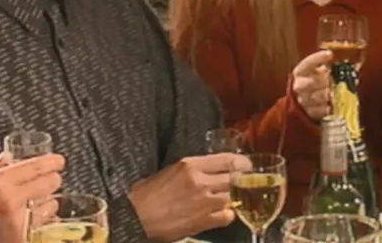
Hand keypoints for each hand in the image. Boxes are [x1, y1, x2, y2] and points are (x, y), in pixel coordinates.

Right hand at [0, 152, 64, 242]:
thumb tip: (10, 155)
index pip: (38, 166)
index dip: (53, 162)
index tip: (58, 162)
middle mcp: (9, 200)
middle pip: (51, 183)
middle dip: (51, 181)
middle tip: (48, 183)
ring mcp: (16, 222)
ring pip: (51, 205)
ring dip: (48, 203)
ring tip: (36, 205)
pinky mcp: (19, 238)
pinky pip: (44, 226)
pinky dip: (44, 222)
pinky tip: (37, 220)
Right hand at [129, 153, 250, 242]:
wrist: (135, 218)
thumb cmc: (146, 195)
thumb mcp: (169, 171)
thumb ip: (191, 170)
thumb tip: (208, 170)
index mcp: (190, 165)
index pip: (228, 159)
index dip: (242, 163)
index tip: (246, 165)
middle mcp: (200, 181)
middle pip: (235, 177)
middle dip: (243, 180)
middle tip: (245, 182)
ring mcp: (203, 201)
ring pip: (233, 196)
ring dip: (233, 198)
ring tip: (229, 200)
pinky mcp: (203, 221)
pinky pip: (227, 216)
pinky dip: (227, 215)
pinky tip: (221, 215)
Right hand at [291, 50, 332, 120]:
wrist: (303, 100)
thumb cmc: (315, 82)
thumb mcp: (318, 72)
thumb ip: (327, 68)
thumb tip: (347, 68)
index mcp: (301, 72)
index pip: (307, 63)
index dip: (318, 58)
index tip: (330, 54)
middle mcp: (299, 85)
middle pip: (311, 82)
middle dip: (324, 81)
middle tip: (331, 80)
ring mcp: (303, 100)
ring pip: (316, 97)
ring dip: (327, 94)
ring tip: (334, 92)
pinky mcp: (309, 112)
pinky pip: (319, 111)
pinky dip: (327, 108)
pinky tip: (332, 105)